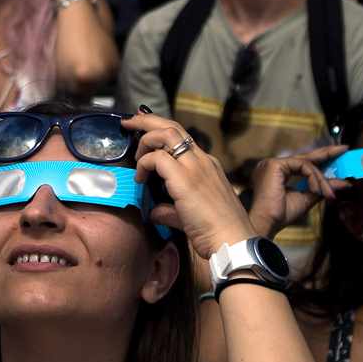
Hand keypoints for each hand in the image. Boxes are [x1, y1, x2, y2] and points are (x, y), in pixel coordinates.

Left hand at [124, 110, 254, 258]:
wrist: (232, 241)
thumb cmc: (217, 232)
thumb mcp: (190, 216)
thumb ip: (170, 211)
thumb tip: (154, 212)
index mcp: (207, 166)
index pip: (182, 139)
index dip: (161, 131)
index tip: (144, 130)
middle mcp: (202, 160)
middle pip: (173, 127)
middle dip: (148, 120)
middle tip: (129, 122)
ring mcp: (195, 167)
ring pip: (166, 134)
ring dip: (145, 138)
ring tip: (135, 153)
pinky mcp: (185, 178)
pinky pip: (157, 159)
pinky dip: (144, 164)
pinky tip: (140, 179)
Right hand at [245, 146, 345, 238]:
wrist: (267, 223)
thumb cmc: (280, 215)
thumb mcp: (307, 199)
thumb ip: (322, 188)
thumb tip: (344, 182)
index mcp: (278, 173)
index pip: (303, 163)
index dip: (321, 158)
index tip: (339, 155)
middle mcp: (274, 165)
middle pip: (306, 157)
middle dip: (327, 154)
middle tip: (344, 149)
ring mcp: (272, 163)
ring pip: (307, 164)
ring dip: (321, 179)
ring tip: (328, 193)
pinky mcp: (275, 164)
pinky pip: (303, 166)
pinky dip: (313, 178)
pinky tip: (315, 189)